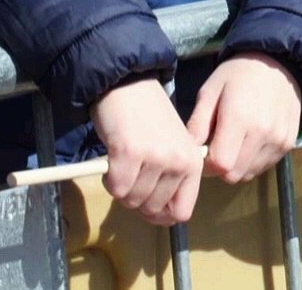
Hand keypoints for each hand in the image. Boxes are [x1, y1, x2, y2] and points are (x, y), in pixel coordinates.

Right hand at [90, 78, 203, 224]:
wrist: (129, 84)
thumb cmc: (149, 117)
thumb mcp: (173, 147)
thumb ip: (172, 179)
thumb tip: (163, 217)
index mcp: (193, 162)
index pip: (182, 212)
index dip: (161, 215)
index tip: (148, 204)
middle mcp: (178, 162)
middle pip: (152, 210)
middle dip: (137, 199)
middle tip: (132, 173)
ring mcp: (155, 158)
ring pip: (132, 201)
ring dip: (122, 187)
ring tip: (125, 161)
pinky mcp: (129, 153)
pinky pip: (115, 188)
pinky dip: (109, 180)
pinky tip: (113, 159)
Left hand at [186, 52, 301, 184]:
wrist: (280, 62)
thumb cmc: (238, 74)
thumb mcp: (210, 91)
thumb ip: (198, 123)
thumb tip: (189, 152)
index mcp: (239, 118)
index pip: (221, 164)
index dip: (207, 164)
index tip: (204, 151)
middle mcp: (263, 132)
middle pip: (234, 175)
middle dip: (221, 167)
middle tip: (218, 148)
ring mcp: (279, 140)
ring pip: (249, 174)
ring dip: (238, 165)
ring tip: (236, 142)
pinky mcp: (289, 143)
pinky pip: (265, 166)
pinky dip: (254, 161)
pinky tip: (251, 141)